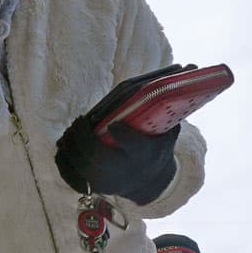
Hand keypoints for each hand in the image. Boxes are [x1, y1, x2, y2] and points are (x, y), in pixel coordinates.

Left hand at [55, 67, 189, 202]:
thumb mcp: (167, 130)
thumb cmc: (155, 149)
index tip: (114, 124)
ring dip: (72, 143)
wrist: (147, 183)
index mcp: (144, 154)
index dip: (123, 134)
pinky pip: (69, 173)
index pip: (134, 145)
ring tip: (74, 128)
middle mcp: (124, 170)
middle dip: (85, 136)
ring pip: (79, 162)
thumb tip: (187, 66)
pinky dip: (63, 158)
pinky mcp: (91, 185)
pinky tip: (65, 143)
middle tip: (82, 120)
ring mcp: (105, 181)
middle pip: (97, 154)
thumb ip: (172, 102)